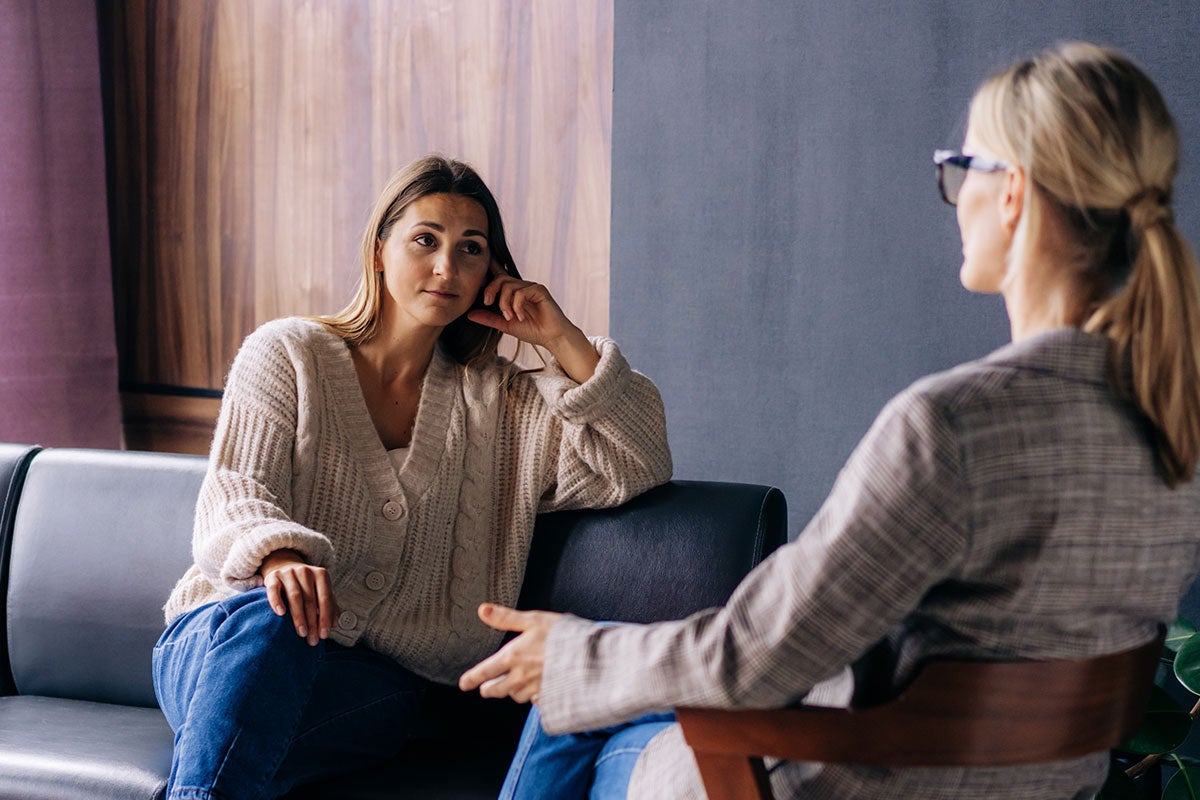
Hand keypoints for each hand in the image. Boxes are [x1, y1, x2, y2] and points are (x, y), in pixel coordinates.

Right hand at [261, 549, 337, 645]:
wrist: (284, 566)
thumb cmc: (306, 585)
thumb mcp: (320, 590)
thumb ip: (329, 605)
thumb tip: (334, 624)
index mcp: (321, 574)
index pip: (325, 598)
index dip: (326, 617)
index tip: (324, 635)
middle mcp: (305, 571)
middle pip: (310, 599)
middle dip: (312, 622)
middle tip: (312, 639)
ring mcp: (288, 573)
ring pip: (295, 597)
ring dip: (299, 617)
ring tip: (301, 633)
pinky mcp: (272, 577)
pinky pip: (274, 590)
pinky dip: (277, 602)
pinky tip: (281, 614)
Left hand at [458, 603, 560, 703]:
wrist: (590, 656)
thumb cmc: (562, 634)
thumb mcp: (532, 620)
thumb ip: (506, 618)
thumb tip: (482, 610)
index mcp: (513, 657)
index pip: (485, 671)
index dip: (472, 678)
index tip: (464, 684)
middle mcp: (521, 676)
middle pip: (497, 690)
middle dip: (489, 689)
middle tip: (486, 688)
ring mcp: (535, 689)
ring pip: (516, 696)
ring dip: (511, 691)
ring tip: (512, 685)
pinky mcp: (550, 697)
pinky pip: (536, 702)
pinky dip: (533, 698)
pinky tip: (536, 692)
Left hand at [468, 264, 599, 382]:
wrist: (552, 338)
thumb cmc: (533, 331)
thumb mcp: (505, 325)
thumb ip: (489, 318)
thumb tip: (469, 314)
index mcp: (514, 292)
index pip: (499, 276)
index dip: (489, 269)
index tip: (477, 271)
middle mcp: (522, 286)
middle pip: (500, 278)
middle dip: (490, 290)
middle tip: (487, 303)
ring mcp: (531, 287)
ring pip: (509, 286)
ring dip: (505, 303)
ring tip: (510, 317)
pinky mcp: (539, 290)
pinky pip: (521, 292)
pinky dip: (517, 306)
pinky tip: (520, 317)